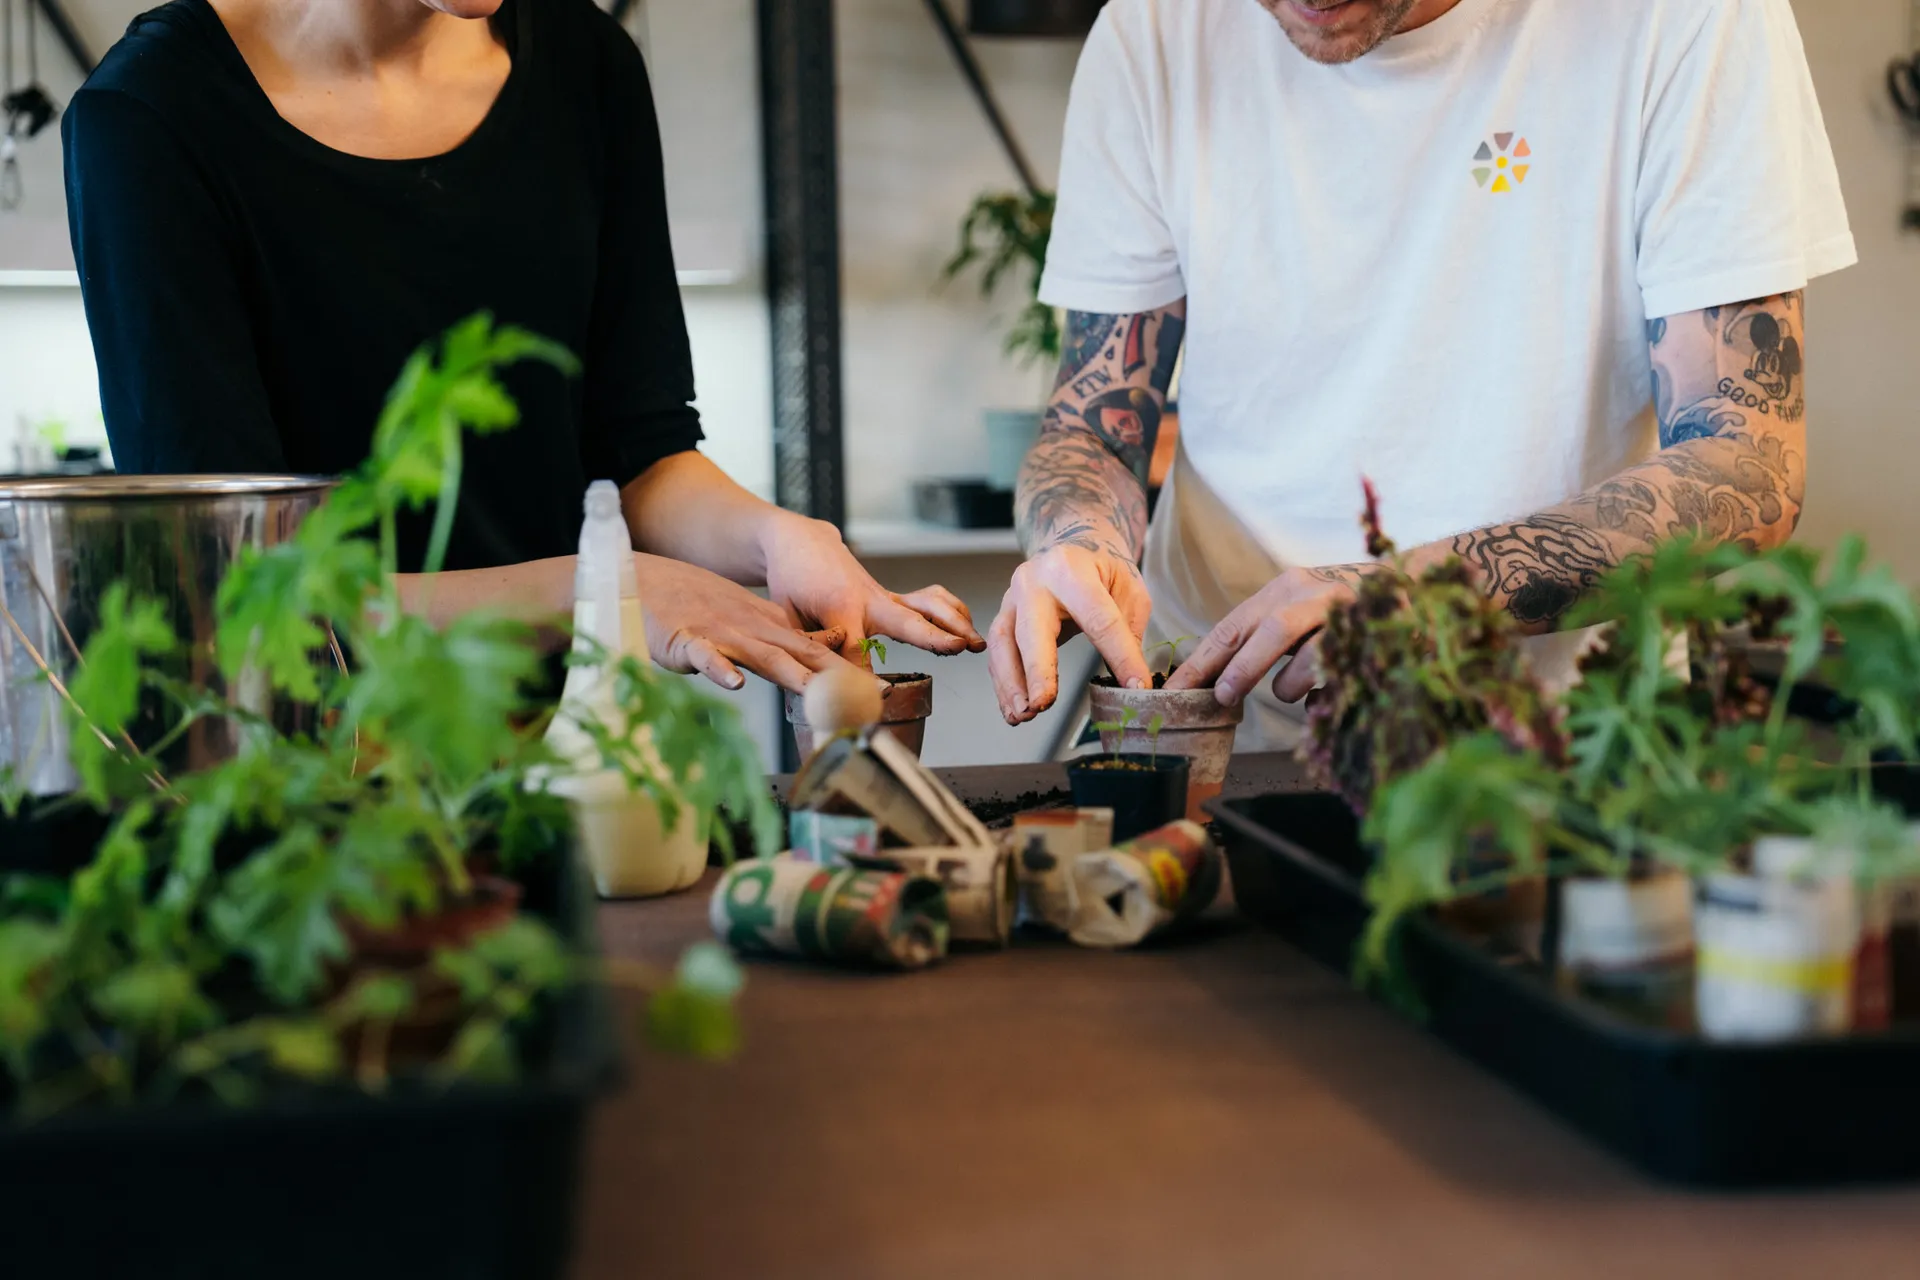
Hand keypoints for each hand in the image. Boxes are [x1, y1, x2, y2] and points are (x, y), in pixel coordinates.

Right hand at [637, 553, 851, 692]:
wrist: (650, 587)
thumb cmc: (701, 614)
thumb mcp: (753, 629)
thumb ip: (789, 644)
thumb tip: (832, 654)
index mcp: (771, 632)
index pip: (817, 652)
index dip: (849, 671)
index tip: (881, 692)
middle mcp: (754, 633)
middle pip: (800, 655)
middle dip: (834, 676)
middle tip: (865, 694)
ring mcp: (722, 637)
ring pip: (761, 656)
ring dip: (788, 672)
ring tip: (812, 688)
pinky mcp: (687, 643)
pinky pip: (705, 657)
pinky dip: (720, 669)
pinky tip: (734, 682)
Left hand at [761, 516, 984, 662]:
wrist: (801, 543)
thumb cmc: (790, 582)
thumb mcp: (786, 615)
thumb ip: (805, 645)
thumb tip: (816, 681)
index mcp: (838, 608)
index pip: (854, 650)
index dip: (864, 677)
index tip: (878, 698)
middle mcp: (868, 601)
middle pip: (907, 621)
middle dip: (935, 636)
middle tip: (960, 647)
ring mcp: (884, 597)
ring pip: (927, 605)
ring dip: (955, 621)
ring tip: (976, 644)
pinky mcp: (893, 597)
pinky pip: (929, 599)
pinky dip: (951, 609)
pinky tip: (966, 628)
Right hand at [988, 544, 1153, 724]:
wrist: (1071, 542)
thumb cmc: (1103, 568)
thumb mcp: (1129, 589)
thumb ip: (1128, 632)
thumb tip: (1132, 684)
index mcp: (1072, 569)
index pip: (1098, 619)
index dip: (1119, 656)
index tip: (1135, 688)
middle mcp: (1034, 581)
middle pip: (1031, 630)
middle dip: (1036, 671)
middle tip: (1042, 704)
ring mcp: (1012, 598)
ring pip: (1003, 645)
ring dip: (1011, 685)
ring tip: (1024, 715)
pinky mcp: (1003, 617)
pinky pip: (998, 655)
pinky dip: (1005, 686)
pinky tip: (1015, 710)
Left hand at [1165, 565, 1378, 706]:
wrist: (1411, 587)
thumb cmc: (1340, 615)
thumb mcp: (1296, 618)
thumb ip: (1261, 642)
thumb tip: (1218, 687)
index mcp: (1284, 589)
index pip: (1232, 627)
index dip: (1201, 661)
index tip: (1173, 691)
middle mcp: (1314, 594)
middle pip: (1271, 630)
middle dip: (1243, 669)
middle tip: (1225, 698)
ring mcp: (1351, 612)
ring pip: (1311, 656)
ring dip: (1293, 685)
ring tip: (1294, 689)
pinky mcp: (1379, 634)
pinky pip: (1344, 675)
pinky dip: (1329, 693)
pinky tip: (1332, 688)